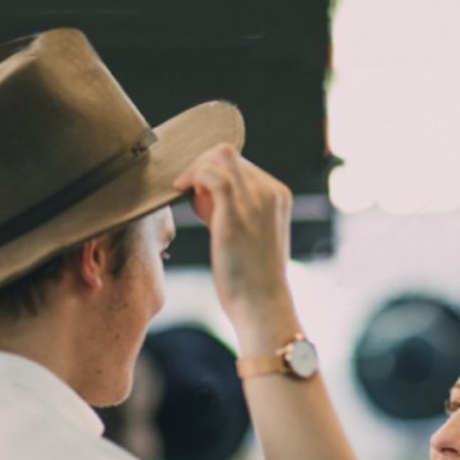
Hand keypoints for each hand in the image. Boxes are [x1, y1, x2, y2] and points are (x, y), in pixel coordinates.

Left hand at [174, 145, 294, 332]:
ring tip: (185, 193)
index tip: (200, 197)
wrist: (261, 305)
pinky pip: (211, 175)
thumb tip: (201, 196)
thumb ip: (234, 211)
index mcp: (278, 195)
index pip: (240, 164)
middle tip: (189, 196)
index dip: (214, 174)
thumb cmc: (251, 278)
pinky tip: (181, 190)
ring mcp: (255, 201)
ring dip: (195, 170)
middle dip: (202, 168)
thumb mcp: (250, 235)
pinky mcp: (235, 214)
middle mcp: (270, 192)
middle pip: (228, 155)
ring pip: (220, 157)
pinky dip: (193, 176)